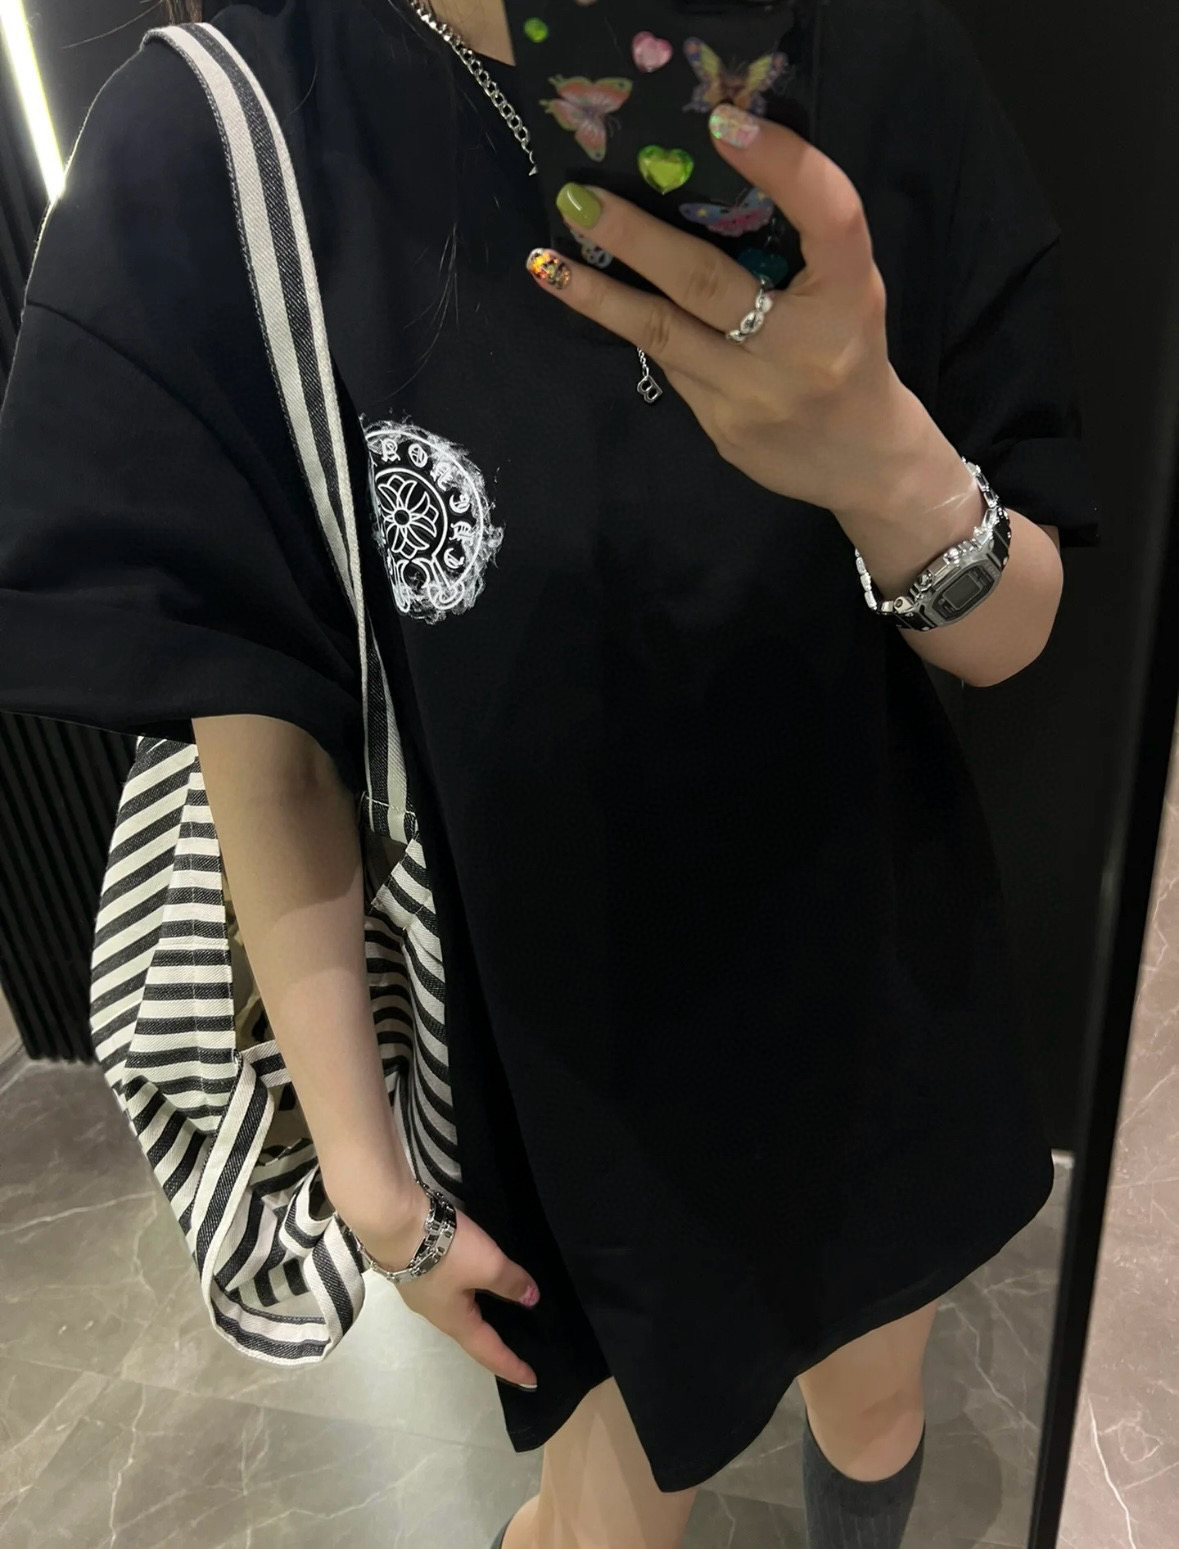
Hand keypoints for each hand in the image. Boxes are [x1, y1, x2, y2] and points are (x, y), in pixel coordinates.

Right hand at [339, 1181, 540, 1390]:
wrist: (395, 1221)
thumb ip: (510, 1282)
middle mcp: (436, 1313)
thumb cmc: (444, 1252)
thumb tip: (530, 1299)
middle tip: (514, 1351)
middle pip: (470, 1335)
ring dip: (479, 1316)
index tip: (532, 1381)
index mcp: (455, 1321)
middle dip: (492, 1345)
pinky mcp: (416, 1269)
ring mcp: (423, 1291)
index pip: (488, 1351)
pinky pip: (450, 1289)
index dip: (511, 1366)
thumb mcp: (487, 1265)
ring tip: (496, 1314)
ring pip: (458, 1310)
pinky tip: (472, 1280)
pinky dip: (468, 1292)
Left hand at [526, 102, 940, 522]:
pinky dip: (633, 326)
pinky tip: (593, 299)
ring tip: (546, 263)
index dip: (782, 165)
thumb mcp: (848, 288)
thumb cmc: (848, 351)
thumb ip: (799, 242)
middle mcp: (802, 347)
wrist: (861, 462)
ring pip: (664, 334)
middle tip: (580, 200)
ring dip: (598, 296)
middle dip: (636, 239)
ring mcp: (755, 395)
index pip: (827, 217)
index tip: (723, 121)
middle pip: (707, 283)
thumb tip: (706, 179)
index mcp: (851, 297)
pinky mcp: (722, 428)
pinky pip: (669, 364)